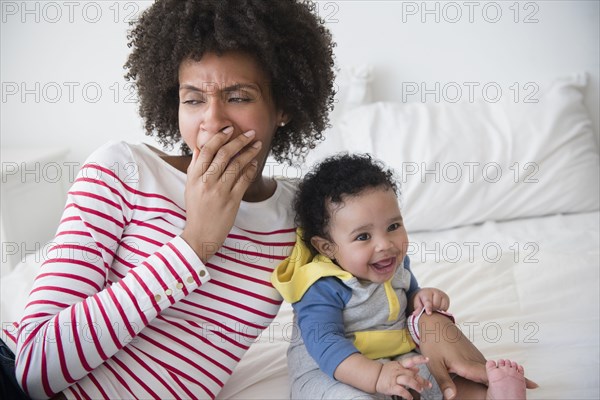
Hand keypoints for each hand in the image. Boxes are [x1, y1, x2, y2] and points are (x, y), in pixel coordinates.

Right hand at [181, 128, 260, 261]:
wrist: (201, 234)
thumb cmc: (196, 209)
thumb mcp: (190, 187)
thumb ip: (195, 167)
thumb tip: (200, 148)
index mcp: (195, 176)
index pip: (208, 150)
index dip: (220, 137)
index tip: (230, 129)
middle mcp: (206, 182)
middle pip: (224, 154)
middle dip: (239, 140)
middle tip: (250, 133)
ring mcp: (220, 191)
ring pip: (236, 165)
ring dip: (249, 152)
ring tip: (257, 145)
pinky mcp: (232, 201)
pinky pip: (244, 180)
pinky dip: (250, 169)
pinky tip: (254, 163)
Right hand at [375, 355, 430, 398]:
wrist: (375, 376)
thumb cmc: (388, 371)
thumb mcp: (397, 367)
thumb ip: (408, 368)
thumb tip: (417, 369)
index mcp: (400, 365)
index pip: (411, 360)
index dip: (419, 359)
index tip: (428, 359)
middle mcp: (398, 371)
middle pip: (412, 374)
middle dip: (421, 380)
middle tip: (428, 385)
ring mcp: (394, 378)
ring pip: (408, 380)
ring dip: (416, 385)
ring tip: (421, 390)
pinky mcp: (391, 387)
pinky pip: (401, 390)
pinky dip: (407, 395)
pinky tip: (410, 397)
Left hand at [412, 287, 449, 315]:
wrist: (427, 294)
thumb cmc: (421, 299)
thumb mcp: (417, 302)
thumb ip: (417, 308)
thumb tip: (415, 314)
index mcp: (426, 292)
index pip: (428, 301)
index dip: (428, 307)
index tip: (429, 313)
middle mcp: (435, 292)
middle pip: (436, 305)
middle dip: (432, 309)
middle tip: (429, 310)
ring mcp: (442, 294)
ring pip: (442, 306)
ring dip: (438, 310)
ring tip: (433, 308)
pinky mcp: (446, 298)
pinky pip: (446, 307)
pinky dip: (442, 309)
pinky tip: (438, 308)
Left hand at [417, 313, 537, 398]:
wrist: (435, 323)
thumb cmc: (433, 342)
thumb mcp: (434, 363)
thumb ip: (444, 381)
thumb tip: (451, 398)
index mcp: (466, 364)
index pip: (491, 377)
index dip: (509, 381)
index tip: (529, 384)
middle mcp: (474, 359)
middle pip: (497, 373)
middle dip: (514, 379)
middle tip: (533, 385)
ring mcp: (474, 355)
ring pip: (493, 369)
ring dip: (507, 375)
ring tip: (525, 383)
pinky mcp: (472, 353)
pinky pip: (487, 365)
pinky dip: (497, 371)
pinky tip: (504, 375)